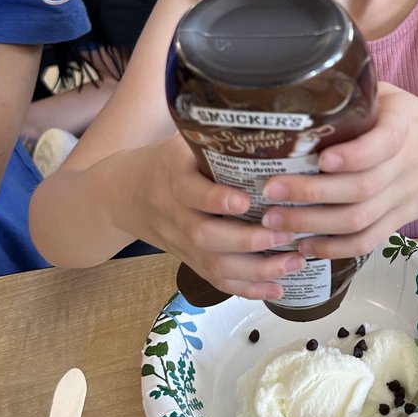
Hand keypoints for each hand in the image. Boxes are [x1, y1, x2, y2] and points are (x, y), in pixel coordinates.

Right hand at [126, 135, 305, 301]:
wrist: (123, 195)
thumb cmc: (167, 162)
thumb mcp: (183, 143)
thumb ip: (217, 140)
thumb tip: (272, 127)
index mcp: (173, 178)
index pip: (191, 192)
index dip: (216, 199)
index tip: (245, 201)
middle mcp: (175, 214)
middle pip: (206, 236)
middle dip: (249, 240)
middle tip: (287, 234)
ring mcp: (182, 243)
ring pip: (214, 264)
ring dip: (257, 270)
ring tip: (294, 261)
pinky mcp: (189, 261)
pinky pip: (216, 280)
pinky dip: (247, 289)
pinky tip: (277, 288)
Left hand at [256, 84, 417, 258]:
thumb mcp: (395, 97)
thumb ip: (358, 93)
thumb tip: (305, 79)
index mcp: (403, 127)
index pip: (382, 144)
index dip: (352, 155)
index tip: (319, 158)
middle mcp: (405, 165)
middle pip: (360, 188)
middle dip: (311, 193)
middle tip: (271, 191)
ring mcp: (403, 197)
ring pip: (360, 219)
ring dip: (314, 225)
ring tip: (275, 222)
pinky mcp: (401, 220)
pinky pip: (369, 240)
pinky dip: (337, 248)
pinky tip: (307, 247)